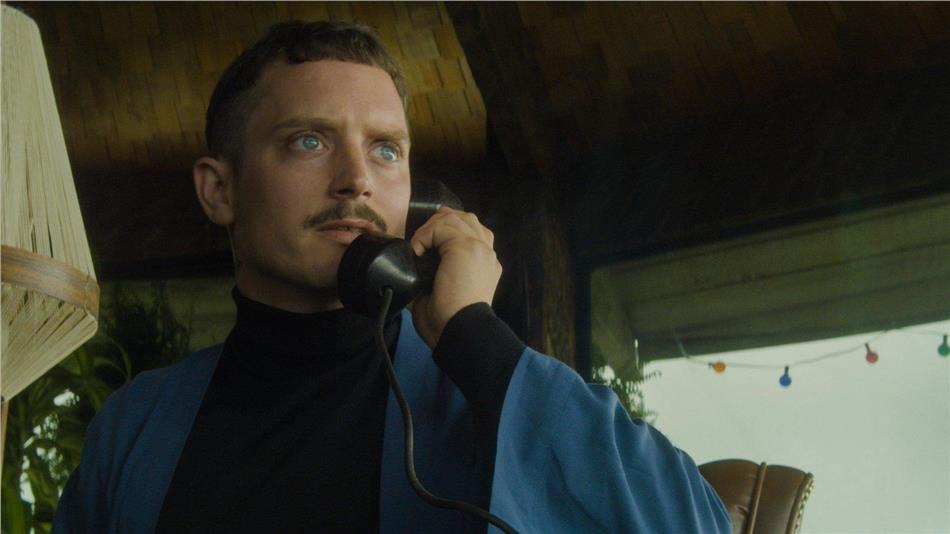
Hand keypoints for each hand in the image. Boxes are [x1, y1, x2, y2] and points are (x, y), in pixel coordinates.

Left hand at [408, 207, 501, 347]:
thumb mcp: (443, 292)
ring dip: (431, 229)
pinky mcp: (467, 247)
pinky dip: (424, 235)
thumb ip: (439, 273)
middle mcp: (487, 253)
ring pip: (454, 219)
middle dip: (440, 223)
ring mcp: (480, 248)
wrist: (460, 331)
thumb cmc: (449, 321)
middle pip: (466, 219)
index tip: (427, 244)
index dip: (447, 231)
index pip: (472, 233)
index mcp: (486, 265)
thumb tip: (417, 264)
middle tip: (421, 240)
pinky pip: (441, 227)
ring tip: (419, 246)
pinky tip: (418, 251)